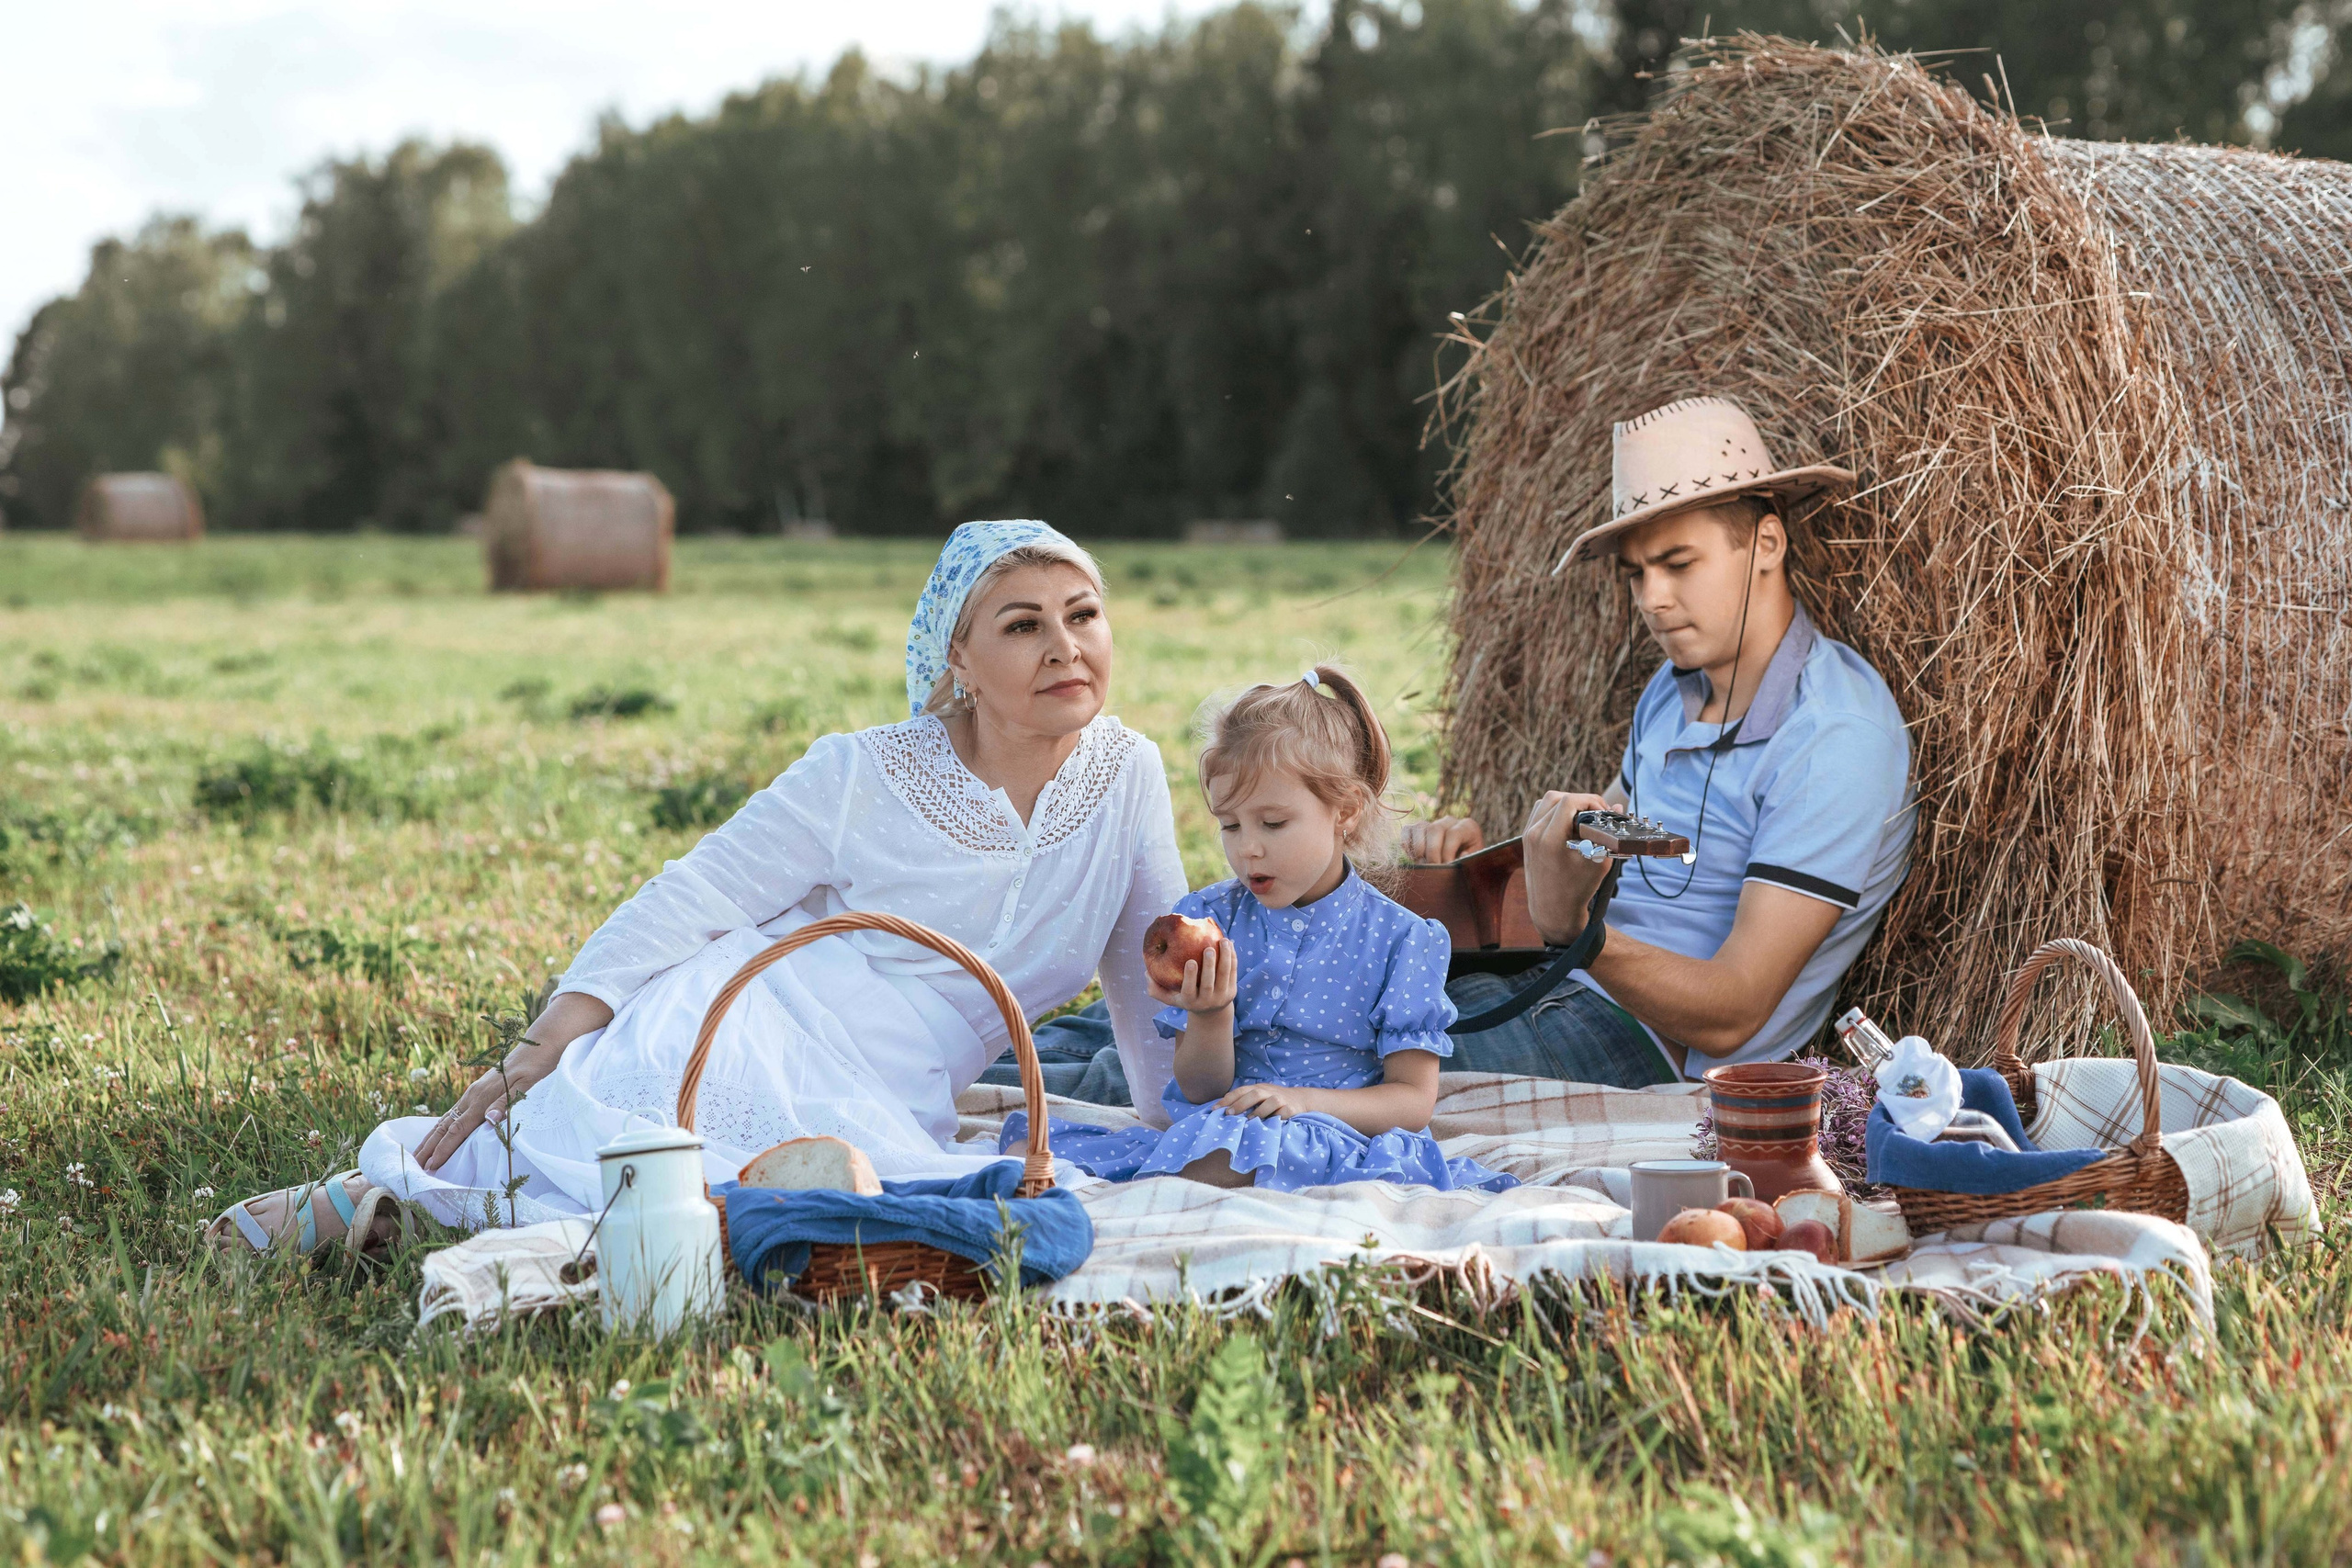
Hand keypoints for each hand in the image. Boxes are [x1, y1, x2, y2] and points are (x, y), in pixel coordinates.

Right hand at [413, 1037, 562, 1171]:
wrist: (538, 1045)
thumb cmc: (536, 1067)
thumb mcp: (527, 1086)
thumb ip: (506, 1103)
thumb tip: (489, 1119)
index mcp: (483, 1099)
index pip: (458, 1130)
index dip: (443, 1149)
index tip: (431, 1166)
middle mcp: (472, 1097)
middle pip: (444, 1126)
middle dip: (429, 1148)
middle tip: (415, 1167)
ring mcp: (472, 1094)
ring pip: (445, 1119)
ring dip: (430, 1138)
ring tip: (418, 1155)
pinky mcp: (476, 1091)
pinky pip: (453, 1113)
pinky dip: (441, 1127)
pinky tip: (437, 1134)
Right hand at [1148, 938, 1237, 1014]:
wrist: (1211, 1012)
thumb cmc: (1185, 998)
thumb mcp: (1170, 997)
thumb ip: (1155, 988)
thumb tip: (1146, 972)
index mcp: (1190, 1001)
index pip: (1189, 990)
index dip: (1190, 976)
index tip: (1190, 961)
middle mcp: (1206, 1001)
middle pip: (1209, 983)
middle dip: (1209, 965)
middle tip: (1208, 948)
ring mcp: (1221, 996)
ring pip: (1224, 975)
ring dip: (1225, 957)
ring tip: (1223, 940)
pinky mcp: (1232, 991)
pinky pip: (1233, 972)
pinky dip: (1232, 958)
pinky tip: (1229, 944)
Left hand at [1218, 1082, 1316, 1119]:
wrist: (1301, 1099)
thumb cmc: (1274, 1100)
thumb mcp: (1260, 1097)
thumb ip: (1245, 1101)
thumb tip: (1222, 1110)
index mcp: (1259, 1088)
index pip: (1241, 1090)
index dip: (1228, 1099)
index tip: (1215, 1109)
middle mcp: (1269, 1092)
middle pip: (1255, 1094)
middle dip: (1241, 1103)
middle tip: (1229, 1114)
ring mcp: (1282, 1099)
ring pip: (1271, 1102)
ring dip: (1259, 1111)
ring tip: (1248, 1121)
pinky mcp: (1292, 1109)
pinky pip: (1284, 1113)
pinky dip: (1277, 1117)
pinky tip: (1270, 1124)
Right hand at [1400, 816, 1485, 863]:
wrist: (1456, 861)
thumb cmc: (1466, 862)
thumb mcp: (1473, 861)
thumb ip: (1468, 859)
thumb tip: (1461, 854)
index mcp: (1467, 827)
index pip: (1454, 833)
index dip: (1448, 851)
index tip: (1446, 867)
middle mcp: (1449, 821)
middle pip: (1435, 829)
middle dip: (1432, 852)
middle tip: (1432, 868)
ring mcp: (1432, 822)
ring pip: (1419, 827)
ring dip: (1418, 849)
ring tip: (1423, 864)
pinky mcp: (1416, 828)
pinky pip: (1407, 830)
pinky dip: (1407, 844)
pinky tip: (1413, 857)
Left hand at [1522, 791, 1614, 946]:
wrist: (1552, 910)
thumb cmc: (1578, 889)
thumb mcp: (1600, 861)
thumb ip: (1608, 832)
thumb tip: (1617, 806)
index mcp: (1550, 839)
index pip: (1569, 801)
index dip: (1590, 801)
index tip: (1603, 812)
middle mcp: (1534, 834)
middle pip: (1557, 797)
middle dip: (1580, 801)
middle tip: (1596, 813)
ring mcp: (1527, 835)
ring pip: (1546, 801)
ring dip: (1567, 804)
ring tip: (1584, 817)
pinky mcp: (1527, 838)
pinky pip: (1539, 812)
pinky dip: (1555, 811)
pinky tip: (1570, 823)